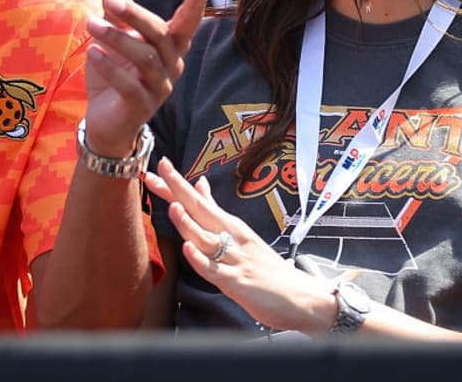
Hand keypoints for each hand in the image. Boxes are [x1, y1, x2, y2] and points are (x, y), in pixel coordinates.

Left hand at [82, 0, 206, 156]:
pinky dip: (110, 68)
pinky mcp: (141, 107)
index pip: (186, 25)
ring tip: (90, 24)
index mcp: (170, 48)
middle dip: (135, 14)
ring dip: (117, 38)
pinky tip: (92, 53)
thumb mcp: (112, 41)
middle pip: (160, 35)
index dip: (194, 7)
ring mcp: (159, 89)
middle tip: (110, 0)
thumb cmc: (114, 74)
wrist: (105, 121)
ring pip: (146, 58)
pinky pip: (129, 85)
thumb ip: (115, 17)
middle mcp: (171, 67)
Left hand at [144, 157, 335, 333]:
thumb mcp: (240, 232)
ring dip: (188, 222)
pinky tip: (188, 249)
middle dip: (178, 190)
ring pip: (206, 238)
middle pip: (201, 209)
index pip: (198, 200)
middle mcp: (231, 236)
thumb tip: (199, 184)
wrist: (302, 297)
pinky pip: (215, 271)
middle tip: (160, 169)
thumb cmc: (265, 267)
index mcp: (230, 224)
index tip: (159, 164)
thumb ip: (216, 210)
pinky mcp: (237, 282)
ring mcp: (234, 259)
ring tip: (171, 205)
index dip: (177, 184)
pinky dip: (201, 260)